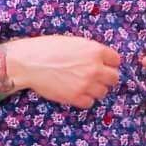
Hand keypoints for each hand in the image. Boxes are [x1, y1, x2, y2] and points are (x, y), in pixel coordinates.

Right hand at [4, 35, 120, 108]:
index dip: (109, 62)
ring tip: (84, 84)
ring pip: (103, 92)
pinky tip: (77, 92)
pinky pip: (89, 103)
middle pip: (114, 78)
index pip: (116, 60)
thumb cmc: (48, 48)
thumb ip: (90, 51)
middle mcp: (94, 68)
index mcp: (95, 51)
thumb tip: (100, 58)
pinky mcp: (75, 97)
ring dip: (96, 89)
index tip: (104, 64)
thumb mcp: (74, 42)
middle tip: (97, 76)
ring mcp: (86, 84)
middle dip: (106, 77)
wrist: (29, 63)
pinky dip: (85, 99)